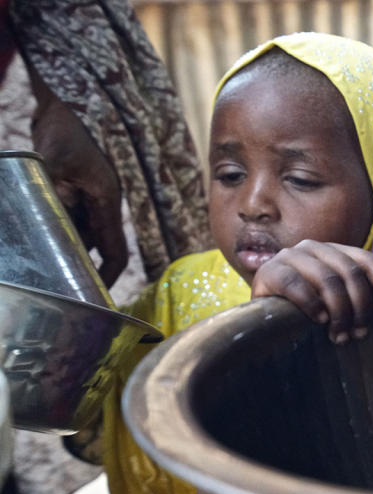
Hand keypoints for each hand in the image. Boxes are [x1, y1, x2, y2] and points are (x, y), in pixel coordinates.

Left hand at [27, 65, 126, 286]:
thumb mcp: (55, 163)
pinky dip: (54, 224)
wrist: (64, 96)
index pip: (115, 250)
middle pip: (93, 245)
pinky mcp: (74, 186)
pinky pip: (67, 214)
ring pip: (78, 230)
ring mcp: (89, 194)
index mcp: (108, 200)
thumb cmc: (66, 127)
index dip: (106, 276)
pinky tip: (34, 228)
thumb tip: (50, 225)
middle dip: (77, 263)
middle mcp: (102, 202)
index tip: (92, 295)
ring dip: (62, 243)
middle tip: (55, 281)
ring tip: (40, 258)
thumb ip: (54, 195)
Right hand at [251, 240, 372, 342]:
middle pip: (351, 272)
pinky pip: (295, 285)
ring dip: (339, 312)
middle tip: (360, 333)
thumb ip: (355, 297)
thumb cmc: (305, 314)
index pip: (369, 261)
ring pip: (328, 279)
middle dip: (360, 307)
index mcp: (335, 251)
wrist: (261, 318)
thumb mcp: (334, 302)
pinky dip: (311, 304)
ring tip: (340, 335)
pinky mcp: (269, 271)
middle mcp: (314, 247)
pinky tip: (319, 320)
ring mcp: (290, 256)